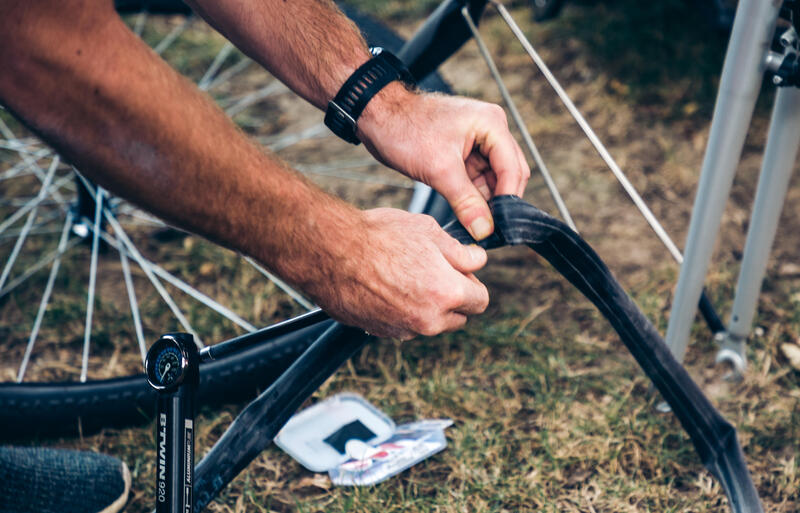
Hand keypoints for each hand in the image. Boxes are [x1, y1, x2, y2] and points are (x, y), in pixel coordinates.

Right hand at [300, 208, 488, 338]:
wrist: (332, 252)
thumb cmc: (379, 236)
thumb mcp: (430, 232)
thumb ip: (461, 253)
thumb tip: (478, 261)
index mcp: (448, 294)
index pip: (480, 301)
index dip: (472, 283)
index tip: (460, 271)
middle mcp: (429, 320)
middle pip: (458, 317)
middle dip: (452, 297)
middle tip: (433, 270)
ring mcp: (403, 330)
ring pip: (430, 323)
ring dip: (427, 306)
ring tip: (405, 275)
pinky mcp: (380, 332)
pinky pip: (403, 325)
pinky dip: (402, 311)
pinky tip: (386, 286)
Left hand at [358, 85, 529, 240]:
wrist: (376, 116)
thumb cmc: (404, 128)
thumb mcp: (438, 169)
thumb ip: (465, 202)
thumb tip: (485, 229)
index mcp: (491, 125)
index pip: (512, 169)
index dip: (508, 201)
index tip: (500, 227)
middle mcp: (490, 130)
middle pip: (508, 175)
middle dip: (499, 202)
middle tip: (488, 230)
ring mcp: (477, 141)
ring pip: (492, 180)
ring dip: (485, 202)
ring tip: (475, 226)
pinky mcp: (463, 153)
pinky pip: (476, 180)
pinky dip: (472, 197)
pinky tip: (466, 215)